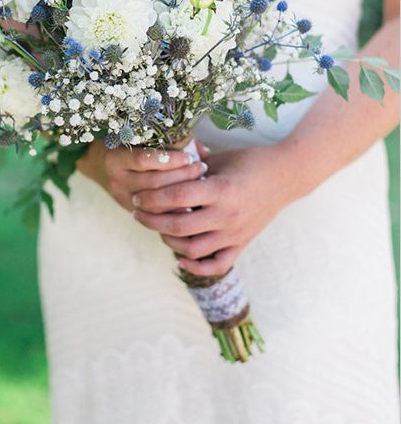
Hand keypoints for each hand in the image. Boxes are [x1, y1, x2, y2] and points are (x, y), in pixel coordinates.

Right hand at [76, 140, 209, 211]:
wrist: (99, 163)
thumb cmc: (127, 143)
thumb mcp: (140, 136)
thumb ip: (168, 139)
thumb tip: (203, 151)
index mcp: (116, 157)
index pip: (143, 160)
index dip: (169, 159)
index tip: (189, 157)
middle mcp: (116, 179)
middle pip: (153, 182)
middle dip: (181, 176)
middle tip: (201, 168)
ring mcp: (122, 197)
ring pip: (155, 202)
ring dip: (180, 193)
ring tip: (199, 184)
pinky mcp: (129, 209)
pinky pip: (154, 215)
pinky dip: (173, 210)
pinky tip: (190, 203)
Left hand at [132, 143, 295, 275]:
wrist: (286, 176)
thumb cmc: (250, 161)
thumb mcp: (220, 158)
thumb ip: (190, 162)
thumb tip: (161, 157)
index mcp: (220, 189)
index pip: (177, 196)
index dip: (152, 197)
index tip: (137, 195)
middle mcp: (226, 215)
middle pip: (178, 225)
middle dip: (151, 220)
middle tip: (136, 212)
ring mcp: (234, 233)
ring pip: (192, 249)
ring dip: (167, 240)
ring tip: (156, 227)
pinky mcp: (241, 244)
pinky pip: (216, 265)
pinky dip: (195, 266)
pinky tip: (180, 257)